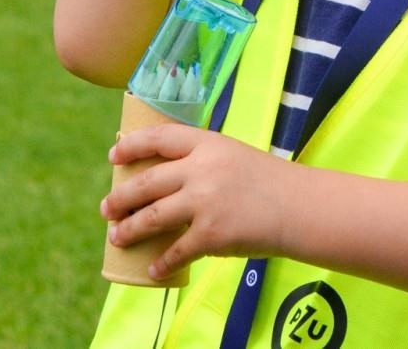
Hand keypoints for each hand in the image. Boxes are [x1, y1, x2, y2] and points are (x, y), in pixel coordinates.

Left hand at [102, 123, 294, 280]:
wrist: (299, 207)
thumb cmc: (268, 181)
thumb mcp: (233, 155)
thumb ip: (202, 161)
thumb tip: (165, 178)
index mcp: (208, 144)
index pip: (160, 138)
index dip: (132, 147)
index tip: (114, 157)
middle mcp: (202, 170)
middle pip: (147, 182)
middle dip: (121, 197)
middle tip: (107, 208)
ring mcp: (205, 202)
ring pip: (153, 217)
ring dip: (130, 229)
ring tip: (117, 237)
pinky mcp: (212, 234)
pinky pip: (176, 251)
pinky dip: (162, 262)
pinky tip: (153, 269)